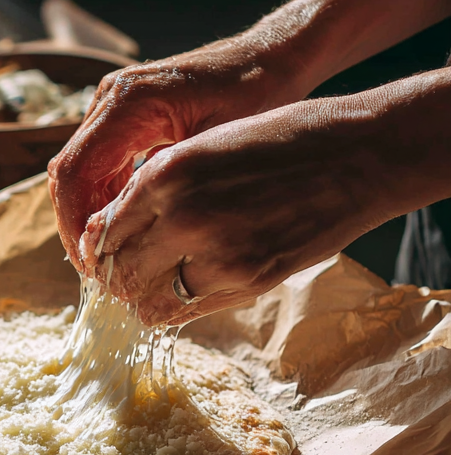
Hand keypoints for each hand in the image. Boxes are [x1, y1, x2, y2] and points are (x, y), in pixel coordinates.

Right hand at [48, 27, 311, 270]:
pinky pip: (98, 161)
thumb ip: (167, 184)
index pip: (76, 172)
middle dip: (75, 225)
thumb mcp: (214, 146)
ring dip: (86, 213)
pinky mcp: (123, 114)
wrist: (268, 56)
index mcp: (129, 103)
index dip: (75, 223)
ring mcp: (113, 103)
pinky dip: (103, 197)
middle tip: (97, 271)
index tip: (93, 264)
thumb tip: (131, 236)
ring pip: (77, 169)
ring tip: (108, 257)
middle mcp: (110, 98)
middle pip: (67, 172)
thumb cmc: (254, 94)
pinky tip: (124, 227)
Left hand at [82, 95, 390, 325]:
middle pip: (118, 269)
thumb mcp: (205, 148)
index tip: (104, 253)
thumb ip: (157, 187)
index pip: (104, 229)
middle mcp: (181, 213)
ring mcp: (214, 251)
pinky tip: (185, 290)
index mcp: (165, 171)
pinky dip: (177, 306)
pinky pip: (186, 310)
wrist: (355, 157)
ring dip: (143, 297)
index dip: (98, 248)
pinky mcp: (246, 279)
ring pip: (146, 299)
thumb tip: (112, 229)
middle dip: (115, 276)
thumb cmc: (281, 143)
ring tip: (153, 286)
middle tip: (124, 276)